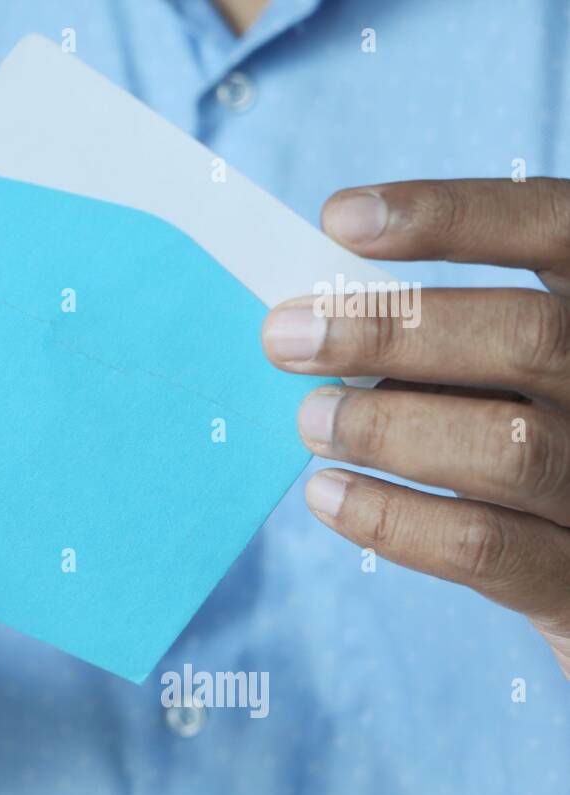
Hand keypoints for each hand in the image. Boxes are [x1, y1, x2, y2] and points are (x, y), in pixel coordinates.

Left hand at [263, 177, 569, 678]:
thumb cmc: (534, 437)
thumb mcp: (516, 368)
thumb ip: (457, 336)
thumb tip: (323, 319)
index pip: (556, 227)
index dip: (452, 215)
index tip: (340, 218)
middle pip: (529, 336)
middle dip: (393, 330)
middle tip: (286, 337)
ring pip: (509, 448)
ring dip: (387, 426)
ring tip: (311, 419)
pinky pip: (484, 546)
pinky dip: (391, 518)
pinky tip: (326, 493)